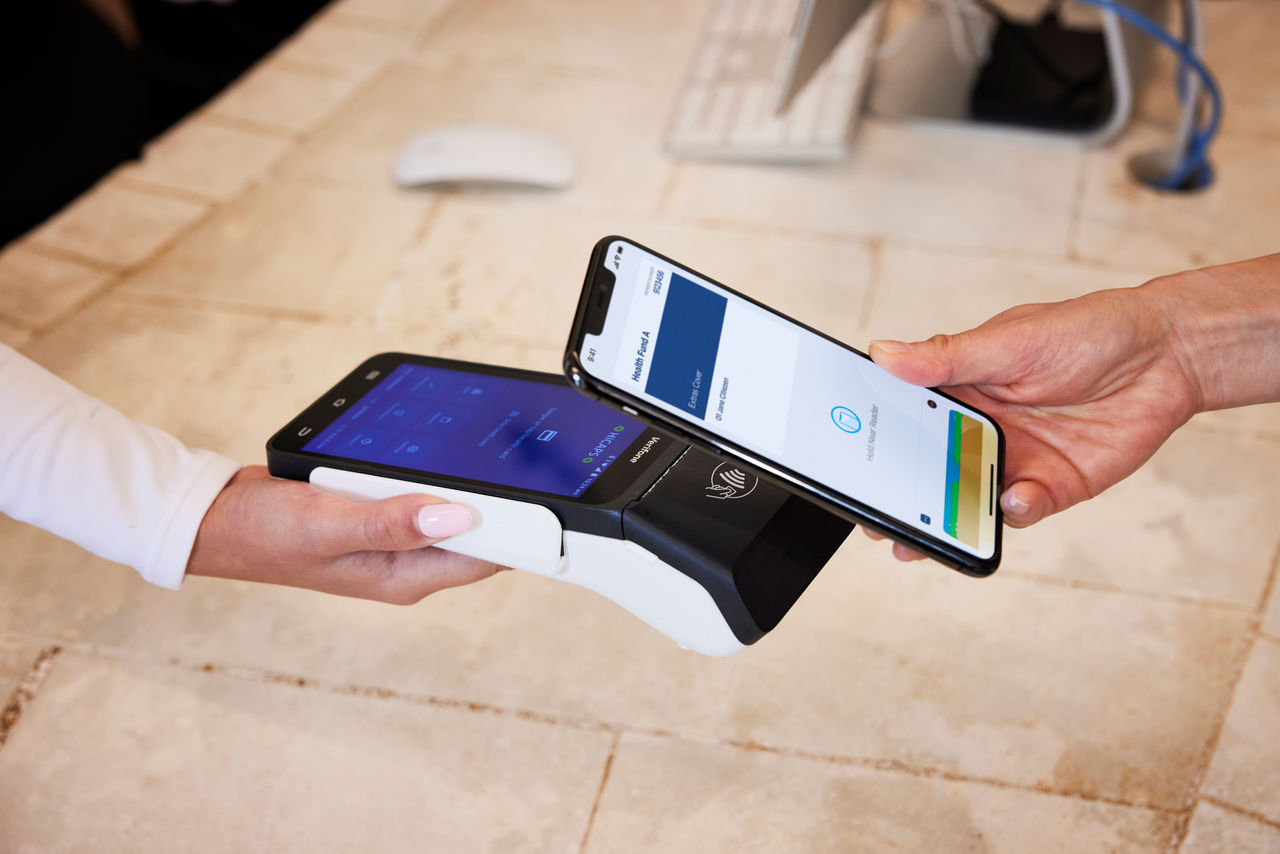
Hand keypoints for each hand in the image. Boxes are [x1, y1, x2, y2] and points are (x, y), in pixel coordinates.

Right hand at [187, 466, 501, 602]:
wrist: (218, 520)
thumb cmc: (264, 533)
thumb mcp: (328, 525)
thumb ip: (391, 522)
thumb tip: (459, 517)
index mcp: (405, 575)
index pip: (488, 558)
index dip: (525, 533)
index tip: (551, 499)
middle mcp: (407, 561)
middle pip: (479, 532)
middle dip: (504, 499)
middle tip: (521, 454)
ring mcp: (395, 536)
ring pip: (450, 506)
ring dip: (468, 480)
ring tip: (488, 443)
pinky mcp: (380, 511)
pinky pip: (420, 490)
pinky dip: (430, 470)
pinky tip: (436, 445)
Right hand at [866, 280, 1201, 559]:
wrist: (1168, 354)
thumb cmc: (1087, 330)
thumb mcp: (1009, 339)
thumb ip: (947, 356)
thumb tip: (883, 352)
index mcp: (958, 389)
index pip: (903, 421)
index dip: (876, 444)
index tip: (851, 467)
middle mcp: (979, 428)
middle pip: (928, 471)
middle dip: (902, 500)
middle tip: (879, 523)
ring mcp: (1014, 460)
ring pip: (968, 500)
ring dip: (948, 519)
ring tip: (929, 535)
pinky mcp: (1054, 485)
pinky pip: (1022, 509)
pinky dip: (1013, 510)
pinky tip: (1013, 497)